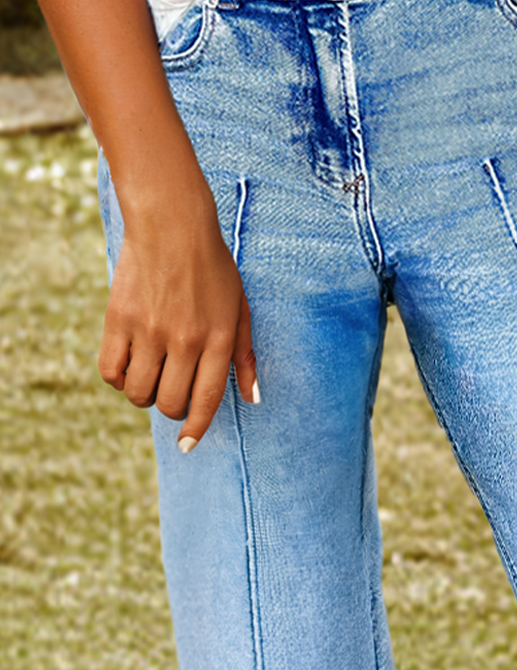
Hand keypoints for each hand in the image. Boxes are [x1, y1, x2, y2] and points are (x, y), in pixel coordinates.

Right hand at [99, 194, 256, 451]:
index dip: (196, 429)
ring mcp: (150, 331)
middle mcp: (184, 341)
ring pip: (138, 393)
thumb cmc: (212, 268)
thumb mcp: (239, 308)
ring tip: (150, 373)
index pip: (206, 400)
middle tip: (170, 388)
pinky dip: (118, 377)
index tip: (187, 446)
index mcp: (217, 340)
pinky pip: (111, 372)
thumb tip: (252, 398)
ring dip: (143, 393)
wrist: (172, 223)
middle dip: (170, 407)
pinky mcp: (119, 320)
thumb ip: (245, 355)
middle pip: (170, 403)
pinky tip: (128, 364)